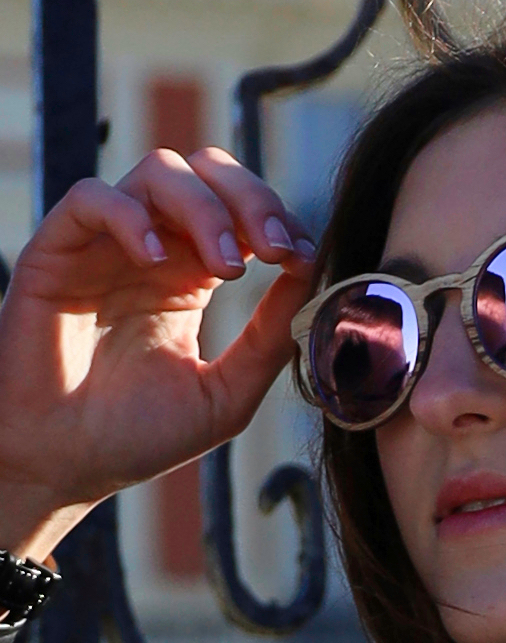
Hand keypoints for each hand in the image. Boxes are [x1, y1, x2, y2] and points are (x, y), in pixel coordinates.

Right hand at [0, 146, 317, 561]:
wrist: (63, 470)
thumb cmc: (139, 438)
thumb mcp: (228, 392)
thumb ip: (270, 336)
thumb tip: (314, 275)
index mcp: (194, 274)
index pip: (244, 210)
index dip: (278, 219)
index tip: (302, 256)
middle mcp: (153, 249)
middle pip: (208, 172)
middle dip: (252, 197)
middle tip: (276, 247)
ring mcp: (104, 246)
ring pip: (159, 172)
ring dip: (205, 207)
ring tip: (228, 268)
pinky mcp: (54, 253)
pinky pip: (89, 198)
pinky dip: (131, 215)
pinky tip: (159, 259)